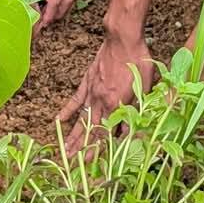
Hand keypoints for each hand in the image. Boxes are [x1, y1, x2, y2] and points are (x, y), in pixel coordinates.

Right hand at [58, 34, 156, 154]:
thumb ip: (137, 110)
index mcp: (116, 104)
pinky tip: (58, 121)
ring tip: (65, 150)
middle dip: (82, 149)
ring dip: (73, 136)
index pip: (107, 134)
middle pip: (91, 130)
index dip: (99, 151)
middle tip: (72, 164)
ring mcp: (92, 91)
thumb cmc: (138, 59)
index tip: (91, 165)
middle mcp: (101, 101)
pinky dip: (67, 110)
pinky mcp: (88, 81)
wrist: (123, 37)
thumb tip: (132, 131)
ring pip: (81, 118)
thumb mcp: (145, 86)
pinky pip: (76, 99)